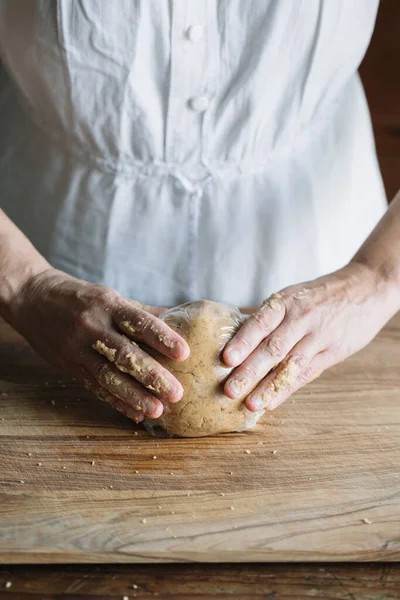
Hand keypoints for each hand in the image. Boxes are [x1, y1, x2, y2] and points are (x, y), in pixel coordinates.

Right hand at [9, 268, 189, 421]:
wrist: (32, 299)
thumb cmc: (80, 298)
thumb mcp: (109, 297)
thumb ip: (141, 312)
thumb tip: (178, 320)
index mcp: (108, 305)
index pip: (139, 322)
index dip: (162, 338)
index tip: (184, 353)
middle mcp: (93, 327)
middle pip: (124, 354)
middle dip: (152, 375)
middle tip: (176, 392)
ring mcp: (78, 348)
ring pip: (108, 376)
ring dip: (134, 396)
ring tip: (157, 410)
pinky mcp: (69, 365)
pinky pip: (94, 386)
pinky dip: (115, 402)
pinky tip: (134, 413)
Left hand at [223, 262, 399, 410]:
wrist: (367, 287)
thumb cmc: (321, 294)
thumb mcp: (294, 295)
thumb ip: (270, 317)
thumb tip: (236, 340)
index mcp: (287, 302)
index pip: (262, 322)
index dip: (244, 341)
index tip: (227, 358)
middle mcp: (302, 319)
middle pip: (273, 348)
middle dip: (250, 371)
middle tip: (230, 389)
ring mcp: (318, 337)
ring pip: (290, 365)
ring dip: (268, 387)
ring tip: (250, 404)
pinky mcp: (332, 352)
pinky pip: (307, 374)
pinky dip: (287, 389)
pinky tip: (272, 402)